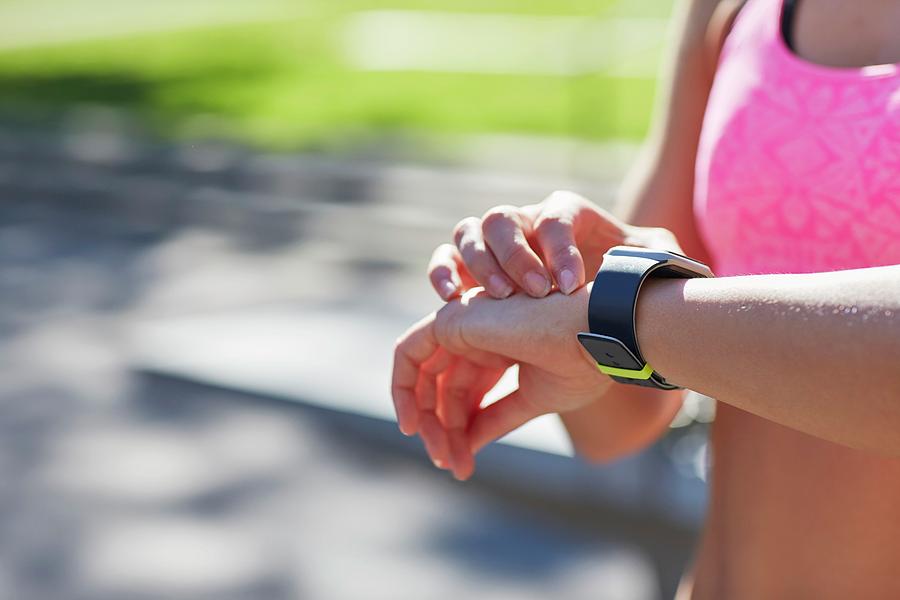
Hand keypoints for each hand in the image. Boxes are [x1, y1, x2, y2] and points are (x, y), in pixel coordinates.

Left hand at [391, 285, 610, 480]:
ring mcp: (464, 324)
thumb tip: (467, 447)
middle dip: (441, 430)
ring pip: (423, 376)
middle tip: (449, 465)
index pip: (464, 393)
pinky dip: (402, 388)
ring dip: (426, 420)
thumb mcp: (531, 400)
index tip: (462, 466)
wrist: (597, 336)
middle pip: (441, 388)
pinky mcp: (452, 320)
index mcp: (500, 348)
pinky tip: (412, 424)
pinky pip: (408, 353)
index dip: (459, 431)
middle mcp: (478, 334)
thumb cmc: (581, 362)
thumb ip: (495, 418)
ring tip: (442, 456)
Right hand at [428, 190, 681, 299]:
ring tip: (500, 300)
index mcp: (566, 213)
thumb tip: (660, 257)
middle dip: (516, 256)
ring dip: (479, 265)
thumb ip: (658, 255)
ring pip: (469, 233)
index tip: (570, 285)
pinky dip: (443, 274)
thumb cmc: (623, 281)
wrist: (598, 301)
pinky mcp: (472, 267)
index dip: (558, 248)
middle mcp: (526, 220)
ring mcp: (495, 242)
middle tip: (537, 293)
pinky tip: (452, 300)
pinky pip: (446, 259)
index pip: (554, 217)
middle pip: (504, 219)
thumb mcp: (650, 264)